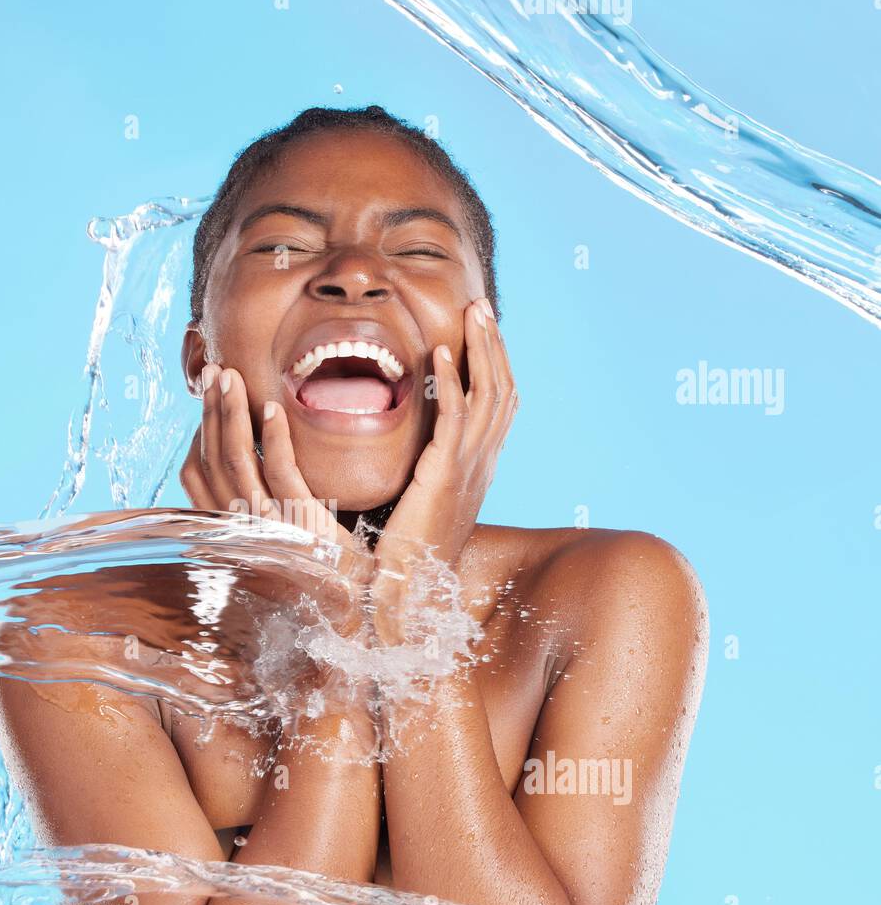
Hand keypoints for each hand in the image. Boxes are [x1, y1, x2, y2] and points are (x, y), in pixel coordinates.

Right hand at [180, 363, 359, 550]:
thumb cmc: (322, 566)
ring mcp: (268, 527)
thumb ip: (258, 505)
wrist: (357, 602)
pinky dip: (274, 436)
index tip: (208, 399)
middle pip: (212, 461)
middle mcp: (241, 529)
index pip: (195, 476)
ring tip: (234, 377)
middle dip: (211, 411)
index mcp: (230, 530)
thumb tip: (248, 464)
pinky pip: (280, 471)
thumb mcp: (278, 534)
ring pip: (236, 461)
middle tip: (216, 372)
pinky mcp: (301, 523)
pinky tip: (274, 408)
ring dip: (233, 413)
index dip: (198, 434)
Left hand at [372, 297, 516, 640]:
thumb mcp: (416, 506)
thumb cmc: (401, 559)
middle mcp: (481, 467)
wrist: (405, 597)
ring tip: (472, 313)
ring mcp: (468, 471)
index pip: (498, 408)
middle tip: (481, 307)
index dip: (494, 367)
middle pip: (503, 392)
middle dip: (494, 346)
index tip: (480, 333)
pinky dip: (453, 382)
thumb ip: (418, 476)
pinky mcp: (444, 478)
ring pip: (489, 397)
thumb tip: (405, 457)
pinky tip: (440, 353)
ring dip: (482, 350)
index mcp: (475, 471)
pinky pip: (456, 421)